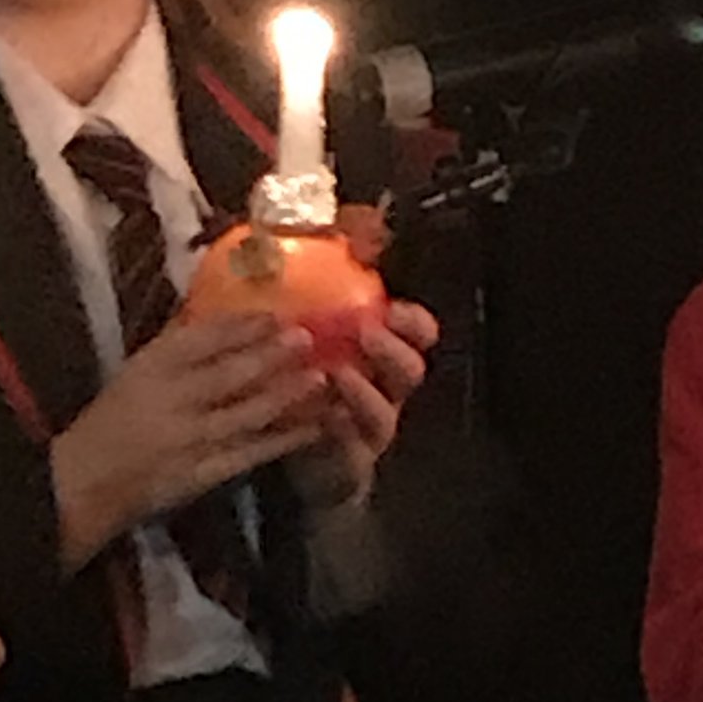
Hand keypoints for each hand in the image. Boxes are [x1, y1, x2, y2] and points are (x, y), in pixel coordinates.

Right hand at [51, 314, 326, 568]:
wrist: (83, 485)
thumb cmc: (107, 424)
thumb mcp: (133, 374)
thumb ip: (174, 349)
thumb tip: (222, 319)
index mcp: (149, 367)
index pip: (200, 338)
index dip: (241, 324)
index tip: (274, 312)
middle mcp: (171, 399)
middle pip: (229, 372)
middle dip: (271, 353)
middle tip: (306, 336)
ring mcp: (189, 439)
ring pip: (246, 412)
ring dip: (285, 393)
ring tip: (319, 376)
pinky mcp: (203, 473)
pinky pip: (251, 454)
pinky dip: (283, 440)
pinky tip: (312, 428)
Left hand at [290, 298, 438, 505]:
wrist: (285, 457)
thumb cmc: (298, 382)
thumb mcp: (304, 330)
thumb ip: (320, 287)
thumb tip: (327, 235)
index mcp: (380, 355)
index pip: (417, 333)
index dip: (413, 320)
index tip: (391, 307)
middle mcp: (384, 392)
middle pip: (410, 370)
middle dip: (393, 349)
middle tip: (366, 331)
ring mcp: (369, 432)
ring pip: (385, 413)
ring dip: (365, 392)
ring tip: (338, 373)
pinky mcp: (349, 465)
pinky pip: (354, 453)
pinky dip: (342, 434)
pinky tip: (323, 418)